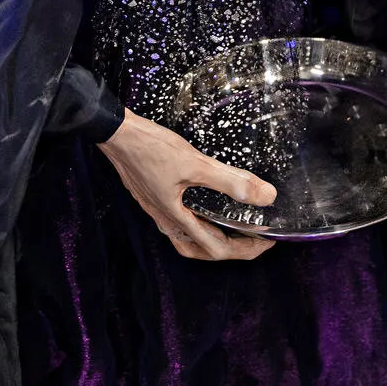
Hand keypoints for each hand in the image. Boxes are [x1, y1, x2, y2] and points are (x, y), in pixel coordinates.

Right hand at [99, 110, 275, 260]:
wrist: (118, 134)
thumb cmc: (151, 149)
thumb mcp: (196, 164)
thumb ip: (231, 181)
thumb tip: (265, 197)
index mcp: (177, 220)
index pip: (218, 249)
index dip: (246, 249)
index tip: (267, 242)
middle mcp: (167, 222)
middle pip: (203, 251)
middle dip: (232, 250)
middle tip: (256, 241)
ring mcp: (159, 211)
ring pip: (190, 239)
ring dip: (215, 241)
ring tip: (237, 233)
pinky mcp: (156, 198)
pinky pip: (182, 222)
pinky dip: (201, 224)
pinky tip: (208, 209)